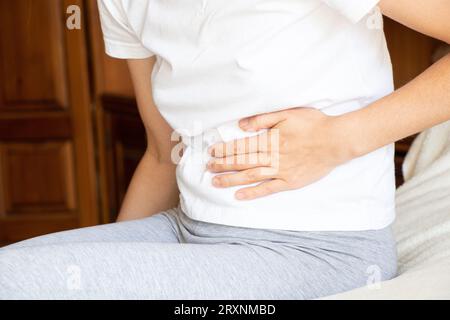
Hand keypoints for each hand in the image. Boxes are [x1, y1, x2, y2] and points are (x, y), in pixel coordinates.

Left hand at [207, 107, 353, 199]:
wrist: (336, 141)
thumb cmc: (313, 124)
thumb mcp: (287, 114)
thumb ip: (263, 119)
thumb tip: (242, 125)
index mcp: (270, 139)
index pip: (242, 146)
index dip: (225, 149)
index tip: (212, 151)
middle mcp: (273, 157)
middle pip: (242, 162)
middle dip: (223, 164)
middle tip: (208, 167)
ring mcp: (281, 171)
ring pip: (251, 176)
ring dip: (231, 179)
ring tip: (215, 182)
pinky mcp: (290, 182)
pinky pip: (268, 189)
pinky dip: (252, 193)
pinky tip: (238, 196)